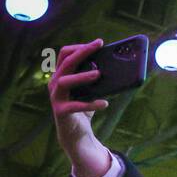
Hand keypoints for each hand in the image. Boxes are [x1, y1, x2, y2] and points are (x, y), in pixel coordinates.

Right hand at [48, 39, 111, 176]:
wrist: (76, 133)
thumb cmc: (84, 107)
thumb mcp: (91, 90)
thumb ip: (97, 78)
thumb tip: (120, 66)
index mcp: (61, 75)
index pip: (65, 54)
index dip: (80, 47)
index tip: (98, 42)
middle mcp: (55, 84)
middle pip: (66, 63)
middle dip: (82, 52)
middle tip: (98, 46)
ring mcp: (56, 97)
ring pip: (64, 81)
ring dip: (82, 76)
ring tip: (98, 74)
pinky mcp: (61, 112)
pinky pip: (75, 106)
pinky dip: (90, 104)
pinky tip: (104, 103)